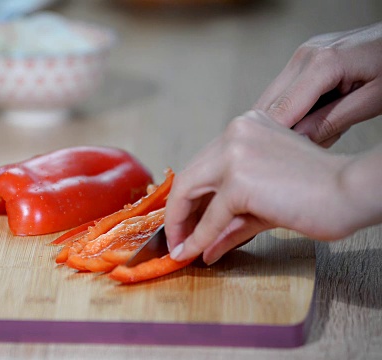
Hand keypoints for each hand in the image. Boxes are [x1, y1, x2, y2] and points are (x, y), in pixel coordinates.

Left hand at [164, 110, 356, 264]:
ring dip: (180, 223)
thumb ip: (231, 222)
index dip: (188, 196)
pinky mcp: (239, 178)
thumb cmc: (320, 193)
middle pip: (191, 174)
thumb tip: (203, 247)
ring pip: (190, 190)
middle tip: (175, 238)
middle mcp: (236, 131)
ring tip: (179, 247)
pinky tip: (191, 251)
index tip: (182, 220)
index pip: (203, 163)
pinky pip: (211, 215)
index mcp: (245, 126)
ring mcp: (235, 152)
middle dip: (178, 211)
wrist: (352, 192)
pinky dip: (198, 237)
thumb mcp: (263, 204)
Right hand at [254, 22, 381, 146]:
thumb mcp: (374, 100)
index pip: (281, 109)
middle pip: (268, 105)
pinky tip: (320, 118)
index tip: (277, 160)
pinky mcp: (304, 60)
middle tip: (309, 148)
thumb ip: (332, 121)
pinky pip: (286, 92)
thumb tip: (296, 140)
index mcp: (323, 63)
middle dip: (282, 132)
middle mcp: (305, 55)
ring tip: (324, 131)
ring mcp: (302, 55)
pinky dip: (296, 112)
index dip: (275, 138)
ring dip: (289, 123)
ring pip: (273, 101)